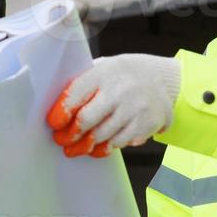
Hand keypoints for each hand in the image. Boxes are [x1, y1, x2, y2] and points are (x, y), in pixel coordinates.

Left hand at [47, 54, 181, 156]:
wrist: (162, 79)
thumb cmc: (123, 75)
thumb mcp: (103, 68)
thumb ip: (83, 83)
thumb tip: (57, 106)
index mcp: (103, 73)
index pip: (75, 95)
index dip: (61, 112)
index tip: (54, 123)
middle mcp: (119, 91)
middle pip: (86, 120)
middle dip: (70, 134)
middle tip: (61, 140)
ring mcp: (134, 109)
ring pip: (101, 136)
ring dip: (84, 146)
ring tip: (75, 148)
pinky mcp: (146, 125)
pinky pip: (119, 143)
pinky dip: (104, 148)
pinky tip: (96, 149)